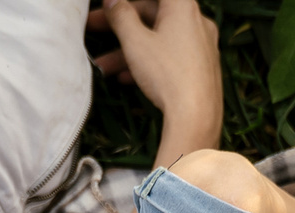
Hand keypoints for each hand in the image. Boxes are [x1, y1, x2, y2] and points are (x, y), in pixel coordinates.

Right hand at [91, 0, 221, 154]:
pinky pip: (170, 57)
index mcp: (183, 6)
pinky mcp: (201, 69)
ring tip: (102, 65)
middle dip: (120, 24)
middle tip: (93, 27)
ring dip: (128, 49)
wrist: (196, 118)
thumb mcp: (135, 42)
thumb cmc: (167, 74)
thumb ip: (121, 16)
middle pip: (153, 14)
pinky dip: (148, 62)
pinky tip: (125, 78)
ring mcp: (202, 46)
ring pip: (159, 40)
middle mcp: (197, 22)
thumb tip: (112, 0)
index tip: (109, 4)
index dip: (128, 0)